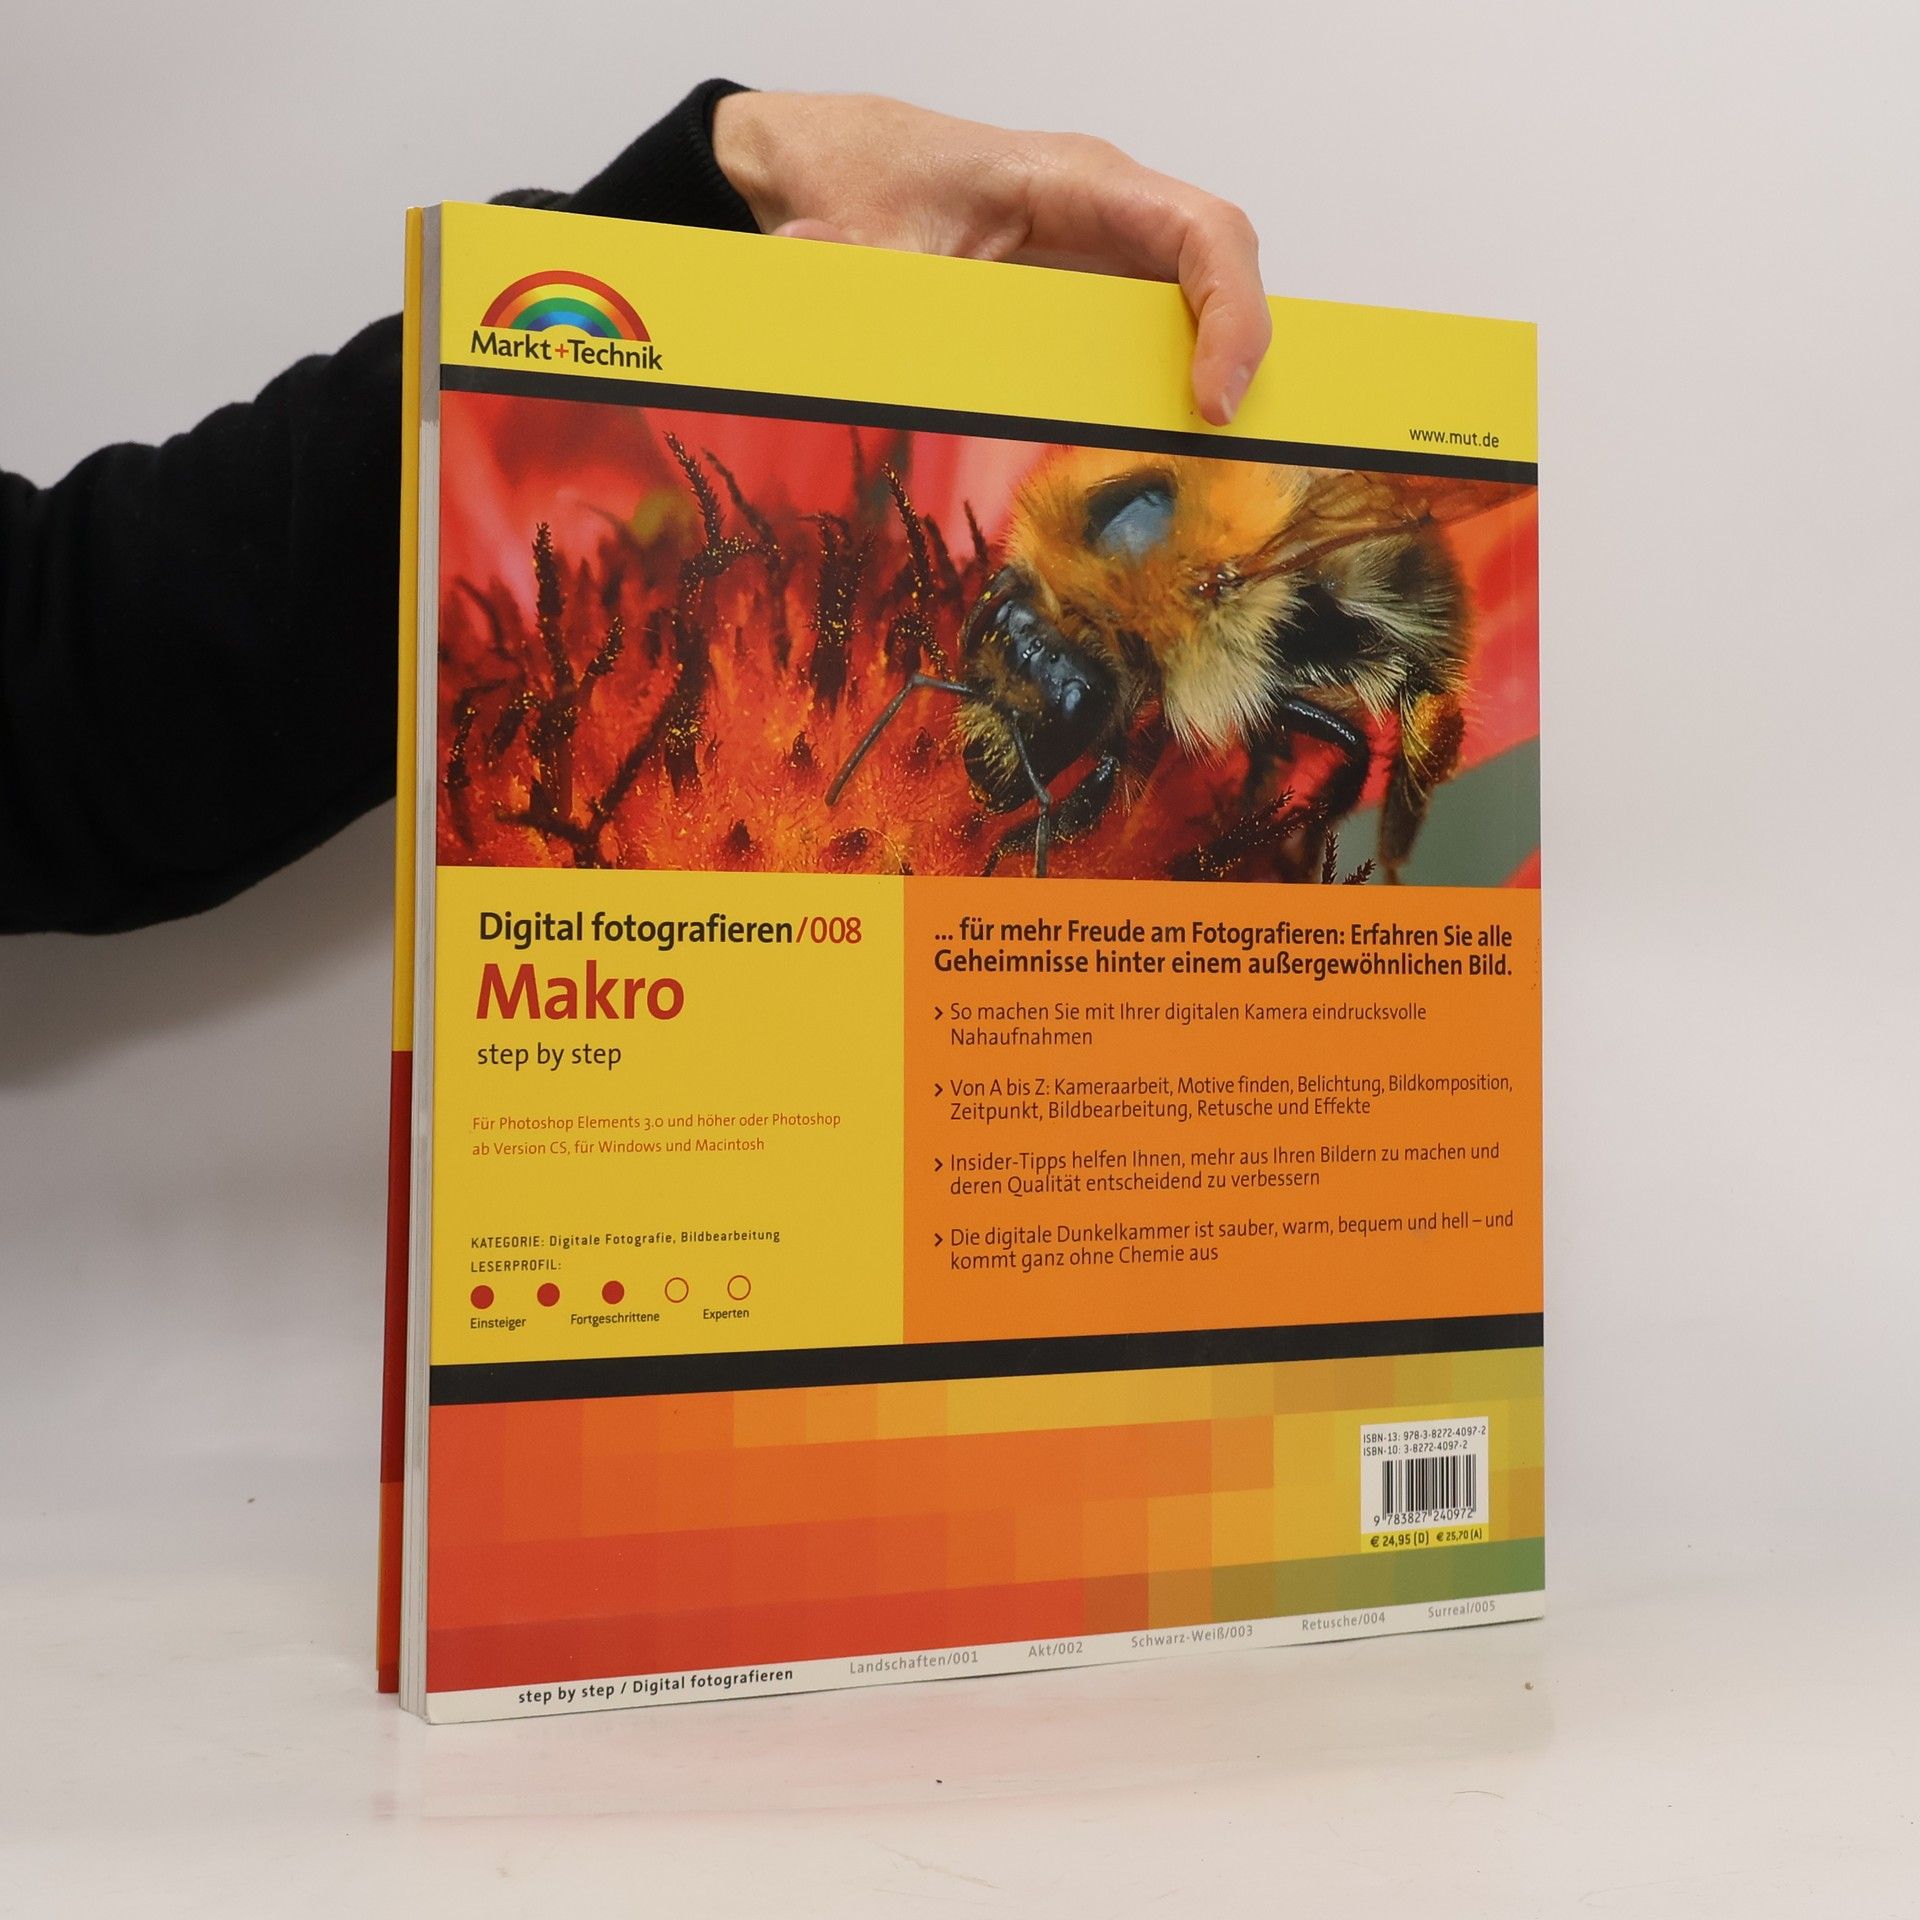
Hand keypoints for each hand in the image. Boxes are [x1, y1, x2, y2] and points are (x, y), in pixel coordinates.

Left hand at [712, 91, 1270, 424]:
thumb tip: (813, 256)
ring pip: (1198, 302)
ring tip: (1205, 451)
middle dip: (1240, 354)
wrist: (835, 162)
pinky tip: (1158, 435)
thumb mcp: (855, 229)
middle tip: (1224, 444)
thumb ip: (846, 260)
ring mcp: (1104, 249)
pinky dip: (1168, 379)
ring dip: (1212, 370)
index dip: (1230, 314)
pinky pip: (1154, 327)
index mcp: (1076, 180)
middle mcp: (1110, 209)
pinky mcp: (1086, 288)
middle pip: (1220, 271)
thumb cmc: (864, 172)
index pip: (1201, 232)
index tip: (1211, 401)